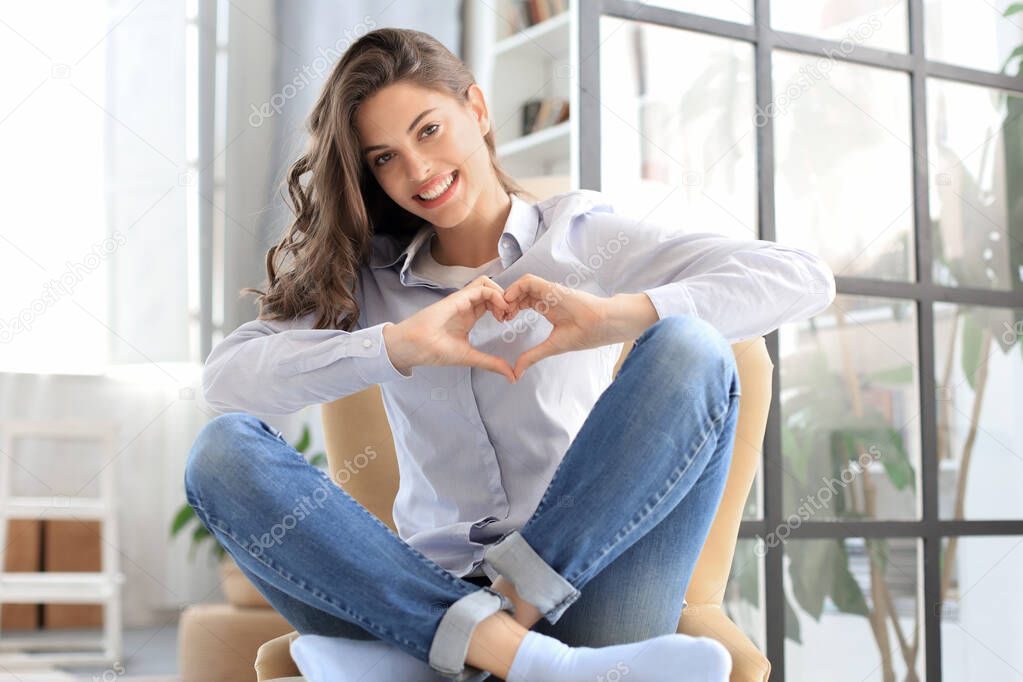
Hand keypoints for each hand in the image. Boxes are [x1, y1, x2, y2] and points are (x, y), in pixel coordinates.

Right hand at [385, 276, 516, 382]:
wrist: (414, 347)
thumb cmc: (434, 351)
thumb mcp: (470, 357)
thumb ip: (491, 363)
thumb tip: (511, 376)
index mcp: (469, 317)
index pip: (491, 303)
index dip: (504, 308)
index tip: (509, 322)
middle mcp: (466, 306)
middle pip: (491, 291)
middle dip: (506, 300)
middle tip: (510, 316)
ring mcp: (462, 300)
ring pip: (487, 284)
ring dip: (501, 294)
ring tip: (505, 311)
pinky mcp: (458, 297)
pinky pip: (480, 287)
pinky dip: (495, 294)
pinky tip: (500, 308)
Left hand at [500, 273, 621, 380]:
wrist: (602, 325)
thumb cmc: (584, 334)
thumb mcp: (551, 347)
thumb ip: (533, 356)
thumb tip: (517, 372)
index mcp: (547, 307)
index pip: (522, 302)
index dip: (510, 309)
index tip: (503, 322)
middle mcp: (547, 297)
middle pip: (519, 292)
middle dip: (506, 302)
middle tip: (500, 317)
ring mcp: (549, 291)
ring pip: (521, 285)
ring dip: (509, 295)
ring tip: (504, 311)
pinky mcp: (552, 288)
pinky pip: (529, 281)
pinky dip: (516, 288)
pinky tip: (510, 301)